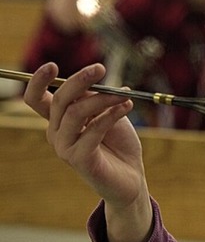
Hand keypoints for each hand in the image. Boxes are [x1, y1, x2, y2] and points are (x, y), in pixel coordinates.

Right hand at [24, 62, 152, 241]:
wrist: (131, 176)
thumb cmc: (118, 142)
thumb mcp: (106, 112)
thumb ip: (94, 97)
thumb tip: (90, 80)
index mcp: (59, 119)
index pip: (36, 99)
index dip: (38, 81)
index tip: (52, 65)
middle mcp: (56, 133)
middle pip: (60, 100)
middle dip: (80, 80)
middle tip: (100, 68)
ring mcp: (65, 147)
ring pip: (76, 112)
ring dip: (103, 98)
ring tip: (125, 94)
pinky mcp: (79, 159)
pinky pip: (93, 130)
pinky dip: (111, 114)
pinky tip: (127, 107)